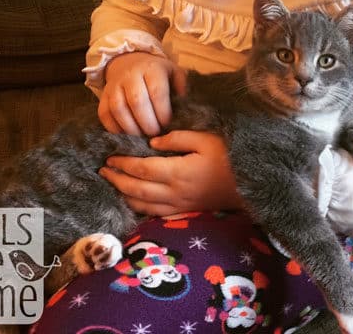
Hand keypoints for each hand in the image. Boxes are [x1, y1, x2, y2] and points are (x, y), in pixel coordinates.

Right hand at [98, 52, 185, 135]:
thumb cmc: (157, 72)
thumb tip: (186, 111)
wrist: (128, 61)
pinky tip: (127, 136)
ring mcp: (114, 85)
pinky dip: (115, 129)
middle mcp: (131, 75)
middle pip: (137, 102)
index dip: (163, 112)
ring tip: (142, 137)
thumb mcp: (174, 73)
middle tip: (156, 135)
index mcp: (152, 69)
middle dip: (148, 123)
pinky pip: (104, 114)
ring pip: (119, 109)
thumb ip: (182, 89)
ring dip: (131, 128)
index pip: (157, 92)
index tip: (167, 125)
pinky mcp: (103, 96)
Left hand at [99, 131, 243, 215]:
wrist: (249, 184)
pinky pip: (155, 214)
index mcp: (178, 172)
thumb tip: (152, 142)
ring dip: (124, 195)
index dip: (123, 164)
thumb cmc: (228, 156)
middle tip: (103, 170)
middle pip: (137, 189)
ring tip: (112, 184)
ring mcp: (179, 206)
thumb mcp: (206, 138)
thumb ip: (177, 138)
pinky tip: (132, 200)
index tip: (110, 157)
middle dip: (117, 180)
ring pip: (143, 205)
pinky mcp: (184, 212)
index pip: (142, 169)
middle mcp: (174, 193)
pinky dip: (139, 208)